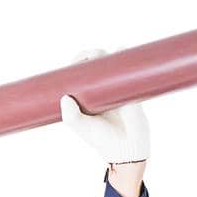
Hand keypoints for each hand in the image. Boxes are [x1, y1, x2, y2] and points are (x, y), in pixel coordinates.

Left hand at [60, 46, 149, 165]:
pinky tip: (120, 49)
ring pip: (110, 62)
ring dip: (105, 53)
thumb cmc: (102, 139)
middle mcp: (101, 90)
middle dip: (89, 55)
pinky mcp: (131, 88)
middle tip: (87, 57)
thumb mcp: (83, 128)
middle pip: (94, 64)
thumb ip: (71, 117)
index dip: (75, 65)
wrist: (126, 147)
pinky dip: (125, 55)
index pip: (79, 75)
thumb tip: (65, 98)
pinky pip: (128, 68)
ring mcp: (116, 87)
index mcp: (87, 97)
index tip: (73, 63)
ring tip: (100, 55)